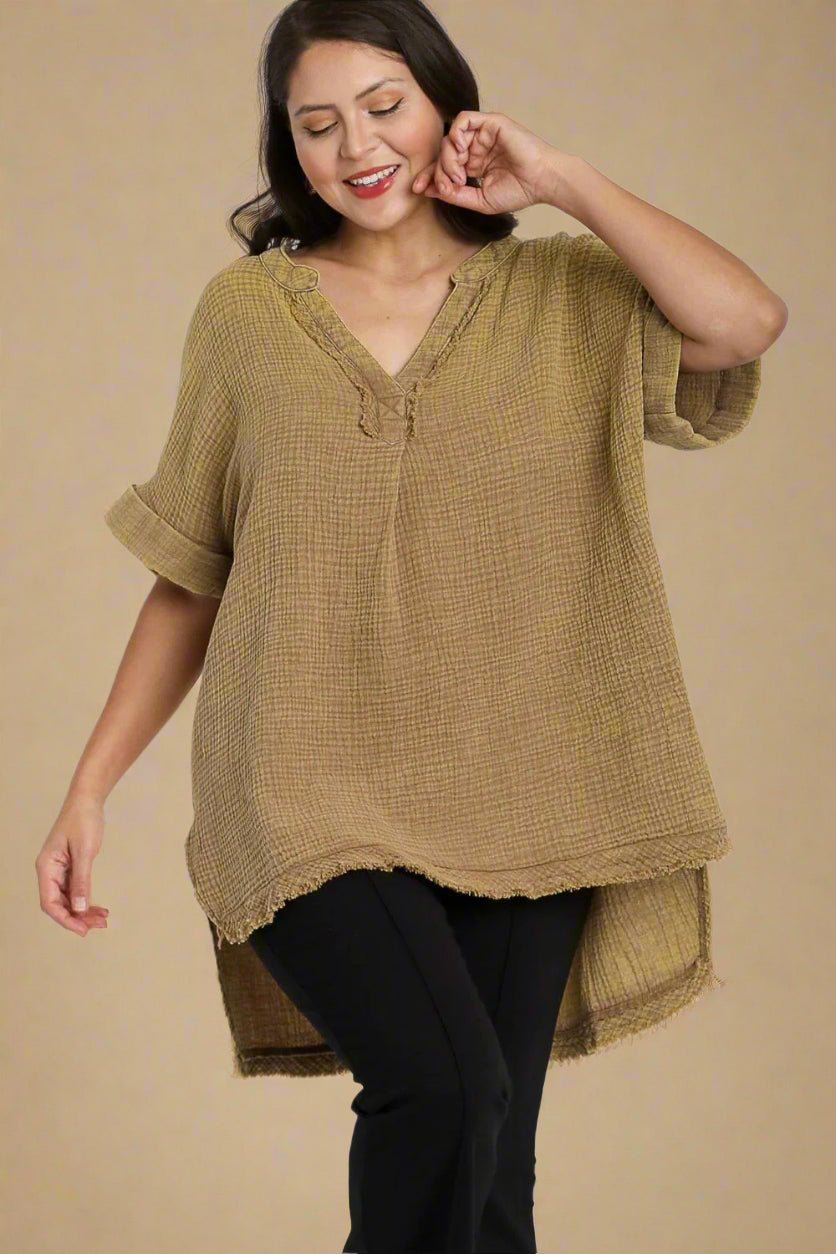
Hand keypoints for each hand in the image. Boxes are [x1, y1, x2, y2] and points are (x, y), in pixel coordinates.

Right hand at [35, 793, 108, 936]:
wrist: (87, 800)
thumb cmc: (83, 820)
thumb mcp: (85, 852)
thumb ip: (82, 880)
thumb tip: (79, 908)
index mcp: (46, 867)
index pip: (49, 902)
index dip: (65, 919)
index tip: (82, 930)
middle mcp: (49, 871)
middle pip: (59, 904)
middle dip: (77, 917)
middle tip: (99, 925)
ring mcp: (59, 870)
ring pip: (68, 899)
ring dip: (83, 911)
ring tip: (102, 919)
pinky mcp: (69, 868)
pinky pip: (75, 890)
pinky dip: (86, 900)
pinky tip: (98, 908)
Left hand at [411, 111, 567, 214]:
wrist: (542, 181)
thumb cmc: (519, 192)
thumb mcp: (480, 200)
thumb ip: (456, 195)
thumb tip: (432, 190)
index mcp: (474, 165)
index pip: (445, 166)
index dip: (430, 176)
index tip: (419, 189)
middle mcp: (476, 148)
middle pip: (444, 152)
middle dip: (438, 170)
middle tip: (448, 185)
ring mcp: (483, 135)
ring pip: (451, 137)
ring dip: (448, 157)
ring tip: (458, 174)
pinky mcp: (490, 123)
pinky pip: (463, 120)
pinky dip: (456, 135)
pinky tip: (460, 152)